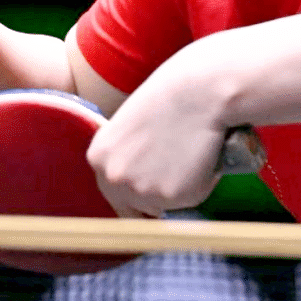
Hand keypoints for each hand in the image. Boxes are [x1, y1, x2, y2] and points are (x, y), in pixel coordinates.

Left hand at [85, 49, 225, 217]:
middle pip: (134, 209)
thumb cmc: (172, 97)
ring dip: (179, 190)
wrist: (200, 91)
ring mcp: (140, 189)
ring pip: (164, 206)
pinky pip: (190, 199)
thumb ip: (126, 157)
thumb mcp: (130, 127)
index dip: (135, 197)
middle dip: (155, 200)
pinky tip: (202, 157)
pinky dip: (201, 184)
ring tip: (191, 155)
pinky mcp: (171, 196)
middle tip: (178, 178)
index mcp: (98, 157)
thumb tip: (140, 182)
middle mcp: (113, 177)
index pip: (112, 195)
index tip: (152, 196)